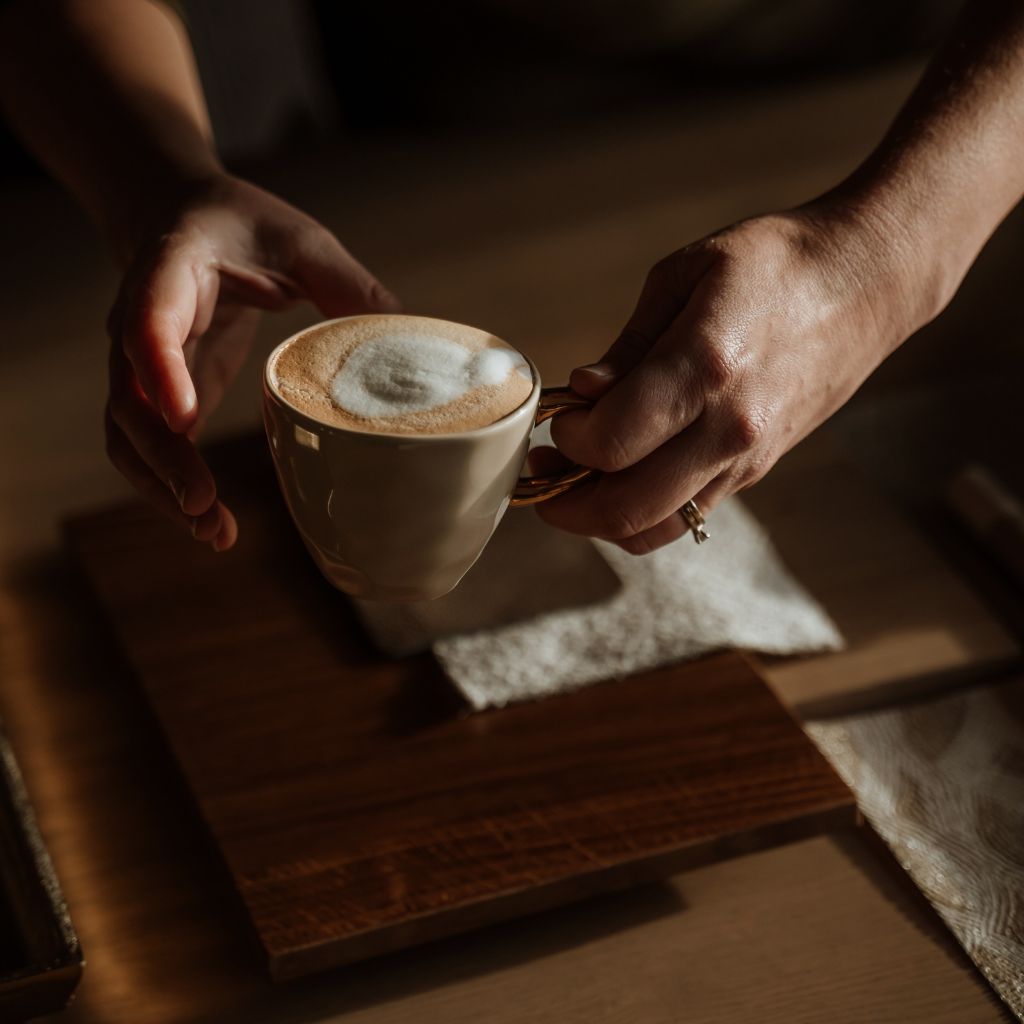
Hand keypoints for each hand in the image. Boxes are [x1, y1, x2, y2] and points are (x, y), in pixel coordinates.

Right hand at [104, 173, 397, 549]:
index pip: (150, 322)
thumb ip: (345, 281)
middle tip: (205, 503)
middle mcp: (137, 322)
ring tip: (214, 533)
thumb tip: (407, 331)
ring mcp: (140, 364)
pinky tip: (213, 524)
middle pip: (130, 399)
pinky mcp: (160, 394)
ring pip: (127, 435)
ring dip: (162, 488)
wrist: (183, 217)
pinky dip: (171, 488)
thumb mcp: (299, 239)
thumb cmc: (242, 226)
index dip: (162, 370)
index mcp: (170, 272)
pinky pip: (148, 447)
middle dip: (163, 457)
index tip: (186, 418)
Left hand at [537, 204, 921, 552]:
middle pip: (626, 508)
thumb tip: (582, 394)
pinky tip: (621, 482)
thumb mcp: (684, 276)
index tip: (559, 419)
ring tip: (571, 486)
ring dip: (598, 520)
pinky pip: (687, 517)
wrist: (866, 283)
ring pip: (655, 527)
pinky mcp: (756, 470)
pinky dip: (641, 516)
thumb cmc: (772, 264)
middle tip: (541, 474)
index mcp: (704, 366)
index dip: (568, 442)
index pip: (612, 443)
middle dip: (565, 502)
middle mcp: (728, 427)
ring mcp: (746, 458)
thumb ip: (628, 346)